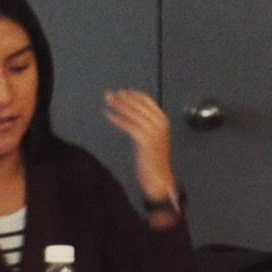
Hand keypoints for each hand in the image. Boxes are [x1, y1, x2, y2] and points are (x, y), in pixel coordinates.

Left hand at [102, 88, 178, 211]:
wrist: (160, 179)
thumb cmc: (154, 161)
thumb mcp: (154, 138)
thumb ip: (146, 124)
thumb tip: (131, 112)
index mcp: (163, 120)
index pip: (146, 100)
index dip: (132, 94)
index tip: (122, 92)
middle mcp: (160, 124)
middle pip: (138, 104)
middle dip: (123, 97)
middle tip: (110, 95)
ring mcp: (153, 131)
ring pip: (133, 112)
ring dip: (118, 104)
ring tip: (108, 101)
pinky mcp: (145, 140)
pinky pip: (128, 124)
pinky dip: (117, 118)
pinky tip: (109, 115)